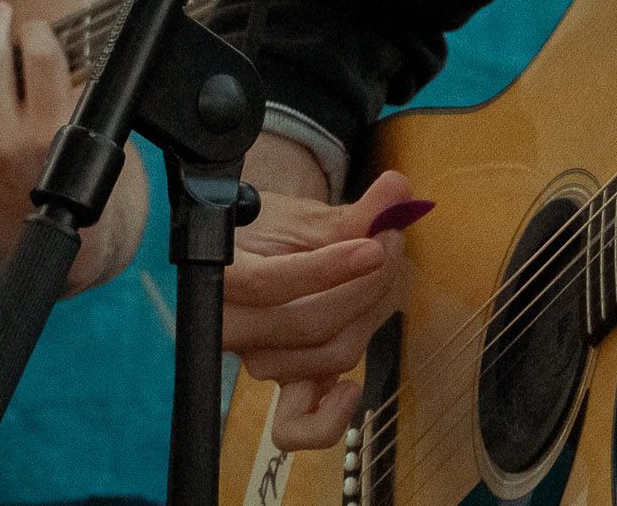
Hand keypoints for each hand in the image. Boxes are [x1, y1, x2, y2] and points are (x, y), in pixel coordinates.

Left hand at [0, 1, 145, 290]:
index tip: (39, 27)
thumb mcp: (105, 150)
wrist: (61, 263)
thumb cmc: (93, 208)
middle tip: (2, 11)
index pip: (41, 58)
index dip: (38, 31)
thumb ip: (84, 108)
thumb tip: (64, 66)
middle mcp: (8, 141)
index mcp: (54, 134)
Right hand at [226, 170, 416, 449]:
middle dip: (366, 285)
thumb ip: (352, 211)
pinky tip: (351, 388)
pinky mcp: (282, 382)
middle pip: (310, 324)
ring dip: (369, 316)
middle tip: (393, 242)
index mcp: (218, 276)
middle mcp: (230, 327)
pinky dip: (327, 420)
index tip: (376, 244)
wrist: (256, 252)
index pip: (271, 285)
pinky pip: (296, 426)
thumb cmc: (273, 230)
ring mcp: (257, 359)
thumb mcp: (304, 215)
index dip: (328, 268)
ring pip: (325, 355)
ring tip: (386, 274)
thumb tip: (397, 189)